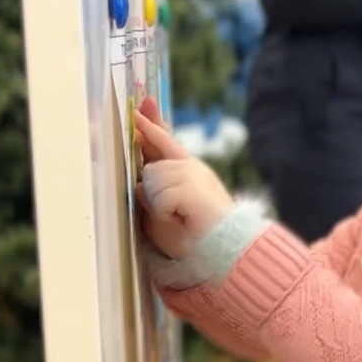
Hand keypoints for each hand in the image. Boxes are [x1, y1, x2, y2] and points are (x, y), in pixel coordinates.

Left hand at [132, 97, 232, 258]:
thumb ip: (150, 190)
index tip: (139, 109)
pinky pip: (159, 196)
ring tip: (179, 218)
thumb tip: (138, 179)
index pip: (164, 142)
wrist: (222, 252)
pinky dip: (164, 213)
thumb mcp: (163, 210)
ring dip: (157, 205)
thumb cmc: (191, 237)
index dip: (151, 124)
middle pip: (150, 169)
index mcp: (186, 170)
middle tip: (174, 212)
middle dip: (153, 191)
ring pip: (151, 181)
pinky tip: (181, 219)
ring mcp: (192, 173)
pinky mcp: (190, 185)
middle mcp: (191, 167)